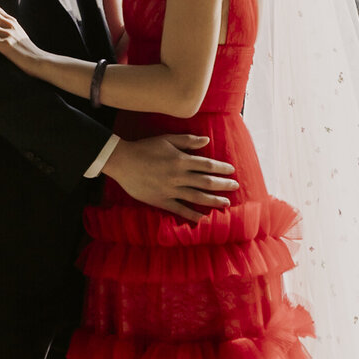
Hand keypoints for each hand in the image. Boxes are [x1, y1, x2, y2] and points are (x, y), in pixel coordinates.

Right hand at [103, 134, 237, 223]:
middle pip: (205, 182)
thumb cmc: (145, 147)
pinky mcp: (162, 201)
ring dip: (213, 201)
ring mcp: (170, 190)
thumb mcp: (167, 139)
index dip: (221, 168)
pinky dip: (192, 216)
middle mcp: (178, 176)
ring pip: (196, 197)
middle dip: (222, 185)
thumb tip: (206, 141)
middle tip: (235, 186)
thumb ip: (187, 141)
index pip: (206, 165)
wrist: (123, 161)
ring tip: (226, 203)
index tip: (231, 170)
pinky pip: (180, 210)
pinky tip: (203, 219)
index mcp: (180, 160)